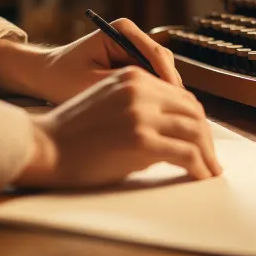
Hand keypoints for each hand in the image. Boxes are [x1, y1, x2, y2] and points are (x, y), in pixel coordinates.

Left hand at [0, 18, 180, 103]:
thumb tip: (157, 101)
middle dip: (170, 90)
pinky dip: (154, 98)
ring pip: (161, 74)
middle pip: (164, 63)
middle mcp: (132, 36)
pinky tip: (155, 119)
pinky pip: (151, 81)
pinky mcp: (131, 64)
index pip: (156, 55)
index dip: (168, 81)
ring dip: (164, 96)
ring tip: (168, 121)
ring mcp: (133, 50)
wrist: (43, 75)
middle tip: (177, 118)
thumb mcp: (93, 83)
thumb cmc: (61, 77)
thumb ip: (125, 88)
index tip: (176, 104)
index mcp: (123, 31)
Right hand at [18, 68, 221, 188]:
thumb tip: (172, 134)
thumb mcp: (108, 103)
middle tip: (211, 159)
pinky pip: (186, 154)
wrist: (44, 147)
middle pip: (193, 111)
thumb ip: (140, 108)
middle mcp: (141, 90)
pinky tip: (200, 177)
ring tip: (210, 171)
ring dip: (207, 155)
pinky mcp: (142, 140)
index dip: (196, 120)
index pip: (180, 95)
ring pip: (195, 131)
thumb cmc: (72, 134)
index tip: (201, 139)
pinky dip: (199, 167)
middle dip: (207, 138)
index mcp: (133, 78)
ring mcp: (142, 114)